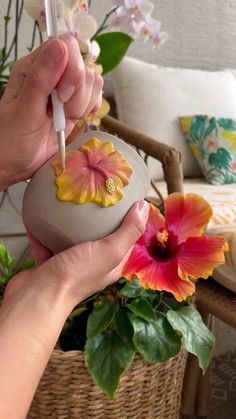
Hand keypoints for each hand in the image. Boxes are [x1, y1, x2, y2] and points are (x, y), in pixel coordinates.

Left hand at [0, 34, 102, 188]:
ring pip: (93, 82)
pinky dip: (91, 109)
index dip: (72, 69)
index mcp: (34, 67)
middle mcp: (52, 74)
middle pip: (84, 66)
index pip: (67, 46)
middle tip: (62, 112)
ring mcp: (65, 90)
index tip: (62, 96)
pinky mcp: (75, 105)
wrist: (14, 165)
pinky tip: (77, 119)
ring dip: (84, 104)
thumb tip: (62, 46)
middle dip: (78, 93)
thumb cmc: (11, 140)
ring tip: (65, 119)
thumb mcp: (24, 109)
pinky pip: (95, 97)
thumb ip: (42, 77)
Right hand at [4, 201, 148, 309]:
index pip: (125, 238)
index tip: (124, 196)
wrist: (37, 296)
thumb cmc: (76, 275)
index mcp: (111, 264)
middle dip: (97, 216)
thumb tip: (144, 206)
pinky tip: (39, 213)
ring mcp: (68, 264)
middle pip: (97, 236)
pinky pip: (45, 241)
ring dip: (68, 222)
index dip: (127, 218)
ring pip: (70, 238)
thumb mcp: (110, 251)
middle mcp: (92, 264)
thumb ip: (128, 231)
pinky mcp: (47, 263)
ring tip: (68, 199)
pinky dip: (42, 229)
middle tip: (95, 193)